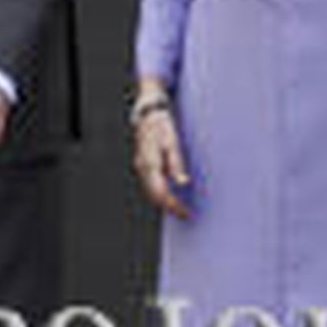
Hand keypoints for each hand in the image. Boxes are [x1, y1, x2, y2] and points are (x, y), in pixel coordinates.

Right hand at [133, 99, 192, 219]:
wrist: (148, 111)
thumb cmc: (162, 124)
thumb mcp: (172, 141)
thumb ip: (176, 163)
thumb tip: (182, 183)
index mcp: (150, 163)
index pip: (161, 193)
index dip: (174, 206)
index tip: (186, 213)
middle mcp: (142, 167)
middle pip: (155, 196)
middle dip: (170, 208)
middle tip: (186, 215)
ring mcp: (140, 165)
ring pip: (151, 191)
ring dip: (165, 202)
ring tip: (180, 209)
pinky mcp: (142, 163)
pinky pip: (150, 184)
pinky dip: (160, 193)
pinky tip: (171, 194)